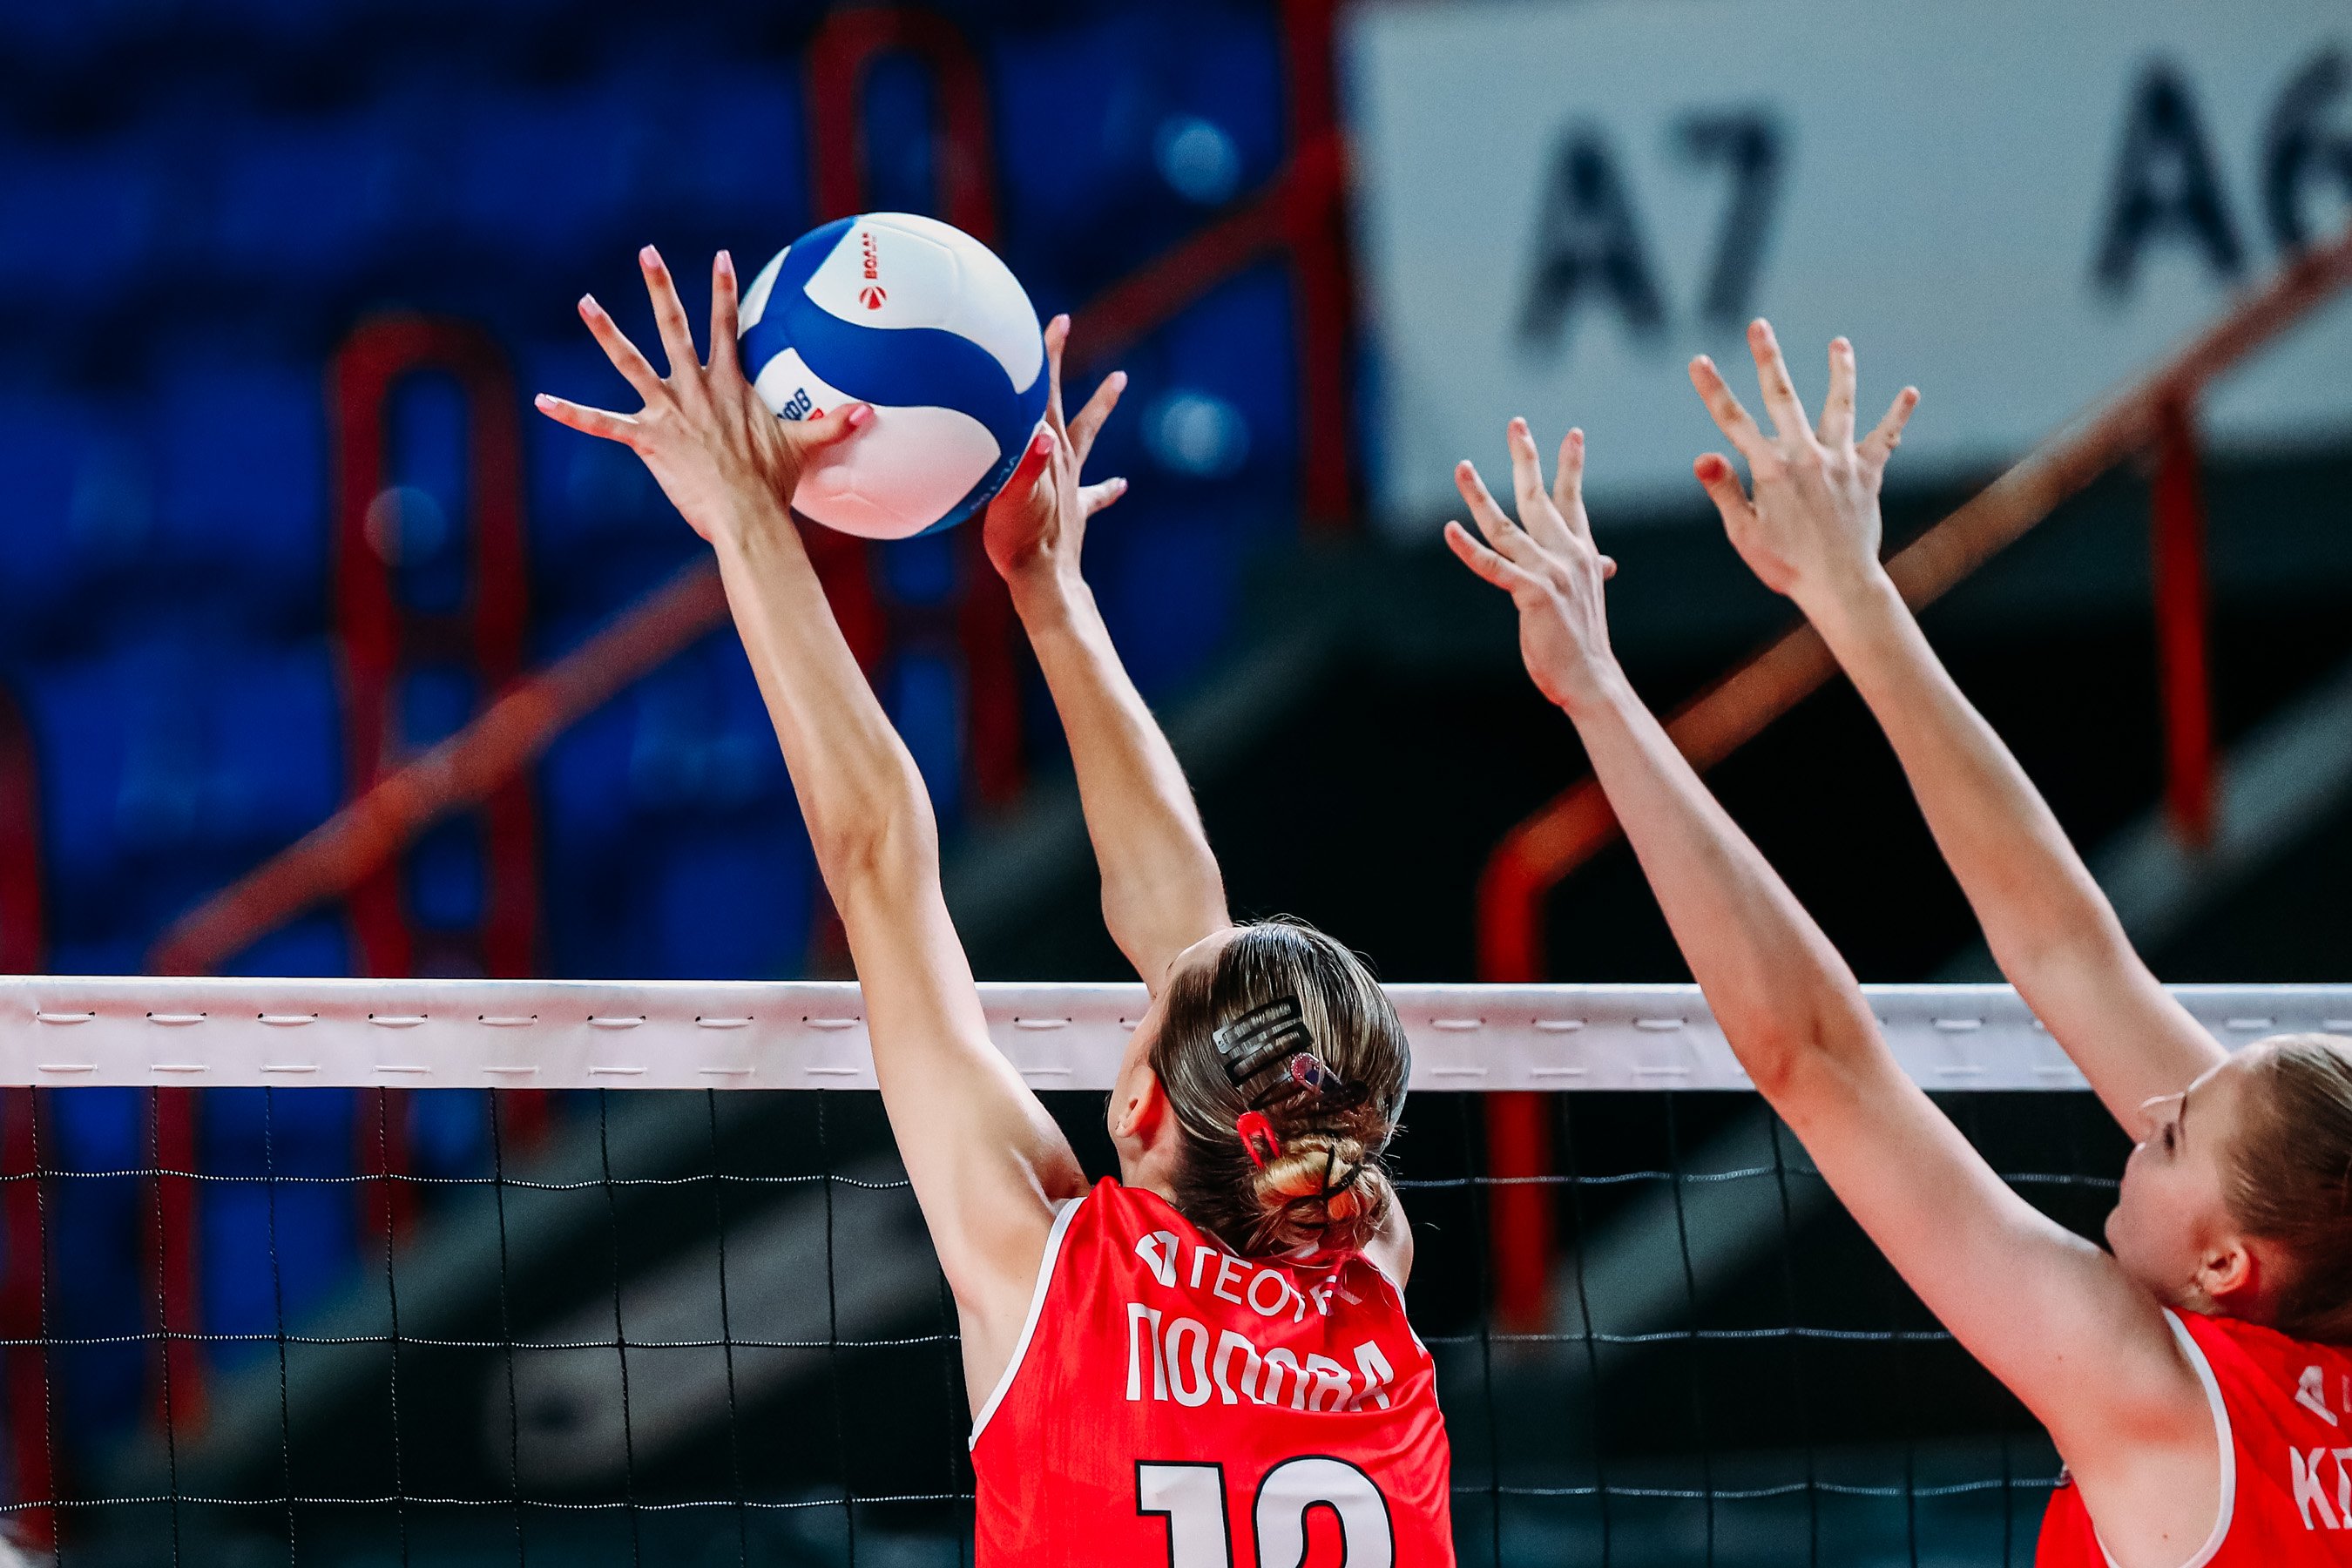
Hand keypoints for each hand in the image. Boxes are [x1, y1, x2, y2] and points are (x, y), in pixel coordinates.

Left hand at [535, 245, 870, 544]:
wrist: (747, 513)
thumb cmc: (774, 484)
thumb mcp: (804, 447)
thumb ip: (833, 423)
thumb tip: (870, 410)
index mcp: (729, 384)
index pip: (728, 325)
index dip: (724, 289)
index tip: (720, 255)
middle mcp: (695, 388)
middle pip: (676, 326)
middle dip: (661, 286)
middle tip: (646, 252)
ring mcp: (668, 411)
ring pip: (631, 361)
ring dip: (606, 331)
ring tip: (585, 302)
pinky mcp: (647, 440)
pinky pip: (603, 424)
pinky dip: (572, 413)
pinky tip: (543, 401)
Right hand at [982, 314, 1127, 592]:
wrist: (1044, 584)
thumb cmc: (1021, 542)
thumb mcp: (1014, 501)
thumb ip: (1026, 468)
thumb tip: (1041, 434)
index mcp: (1049, 454)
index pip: (1046, 395)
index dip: (1048, 358)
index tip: (1057, 321)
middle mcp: (1063, 462)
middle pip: (1064, 402)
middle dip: (1056, 364)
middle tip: (1062, 324)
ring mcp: (1072, 486)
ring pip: (1086, 435)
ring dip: (1100, 406)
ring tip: (1119, 381)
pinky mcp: (1076, 512)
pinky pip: (1096, 494)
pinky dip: (1108, 487)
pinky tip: (1122, 484)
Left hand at [1444, 420, 1622, 715]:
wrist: (1592, 678)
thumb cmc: (1584, 642)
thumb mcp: (1587, 598)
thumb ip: (1590, 572)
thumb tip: (1606, 563)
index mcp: (1581, 554)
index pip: (1574, 500)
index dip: (1571, 466)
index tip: (1573, 433)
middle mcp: (1568, 555)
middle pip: (1541, 498)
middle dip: (1526, 459)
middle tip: (1516, 424)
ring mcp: (1550, 572)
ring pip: (1506, 525)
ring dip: (1479, 495)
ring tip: (1461, 467)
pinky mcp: (1533, 593)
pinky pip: (1493, 566)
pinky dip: (1468, 548)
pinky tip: (1449, 529)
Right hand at [1687, 321, 1917, 606]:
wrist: (1840, 585)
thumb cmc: (1786, 565)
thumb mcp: (1744, 534)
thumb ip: (1724, 492)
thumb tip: (1702, 456)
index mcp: (1770, 471)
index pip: (1733, 422)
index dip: (1713, 390)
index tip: (1699, 361)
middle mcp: (1806, 456)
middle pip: (1783, 398)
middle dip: (1769, 358)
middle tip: (1759, 325)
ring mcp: (1840, 462)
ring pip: (1839, 406)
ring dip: (1840, 371)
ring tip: (1840, 343)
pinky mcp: (1868, 474)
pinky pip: (1884, 439)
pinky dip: (1897, 416)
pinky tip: (1910, 392)